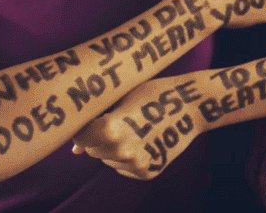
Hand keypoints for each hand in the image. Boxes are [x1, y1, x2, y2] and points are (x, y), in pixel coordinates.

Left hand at [72, 75, 204, 179]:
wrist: (191, 104)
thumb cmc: (153, 93)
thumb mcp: (122, 99)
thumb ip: (95, 122)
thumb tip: (74, 151)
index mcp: (109, 128)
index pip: (79, 138)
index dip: (84, 127)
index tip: (95, 118)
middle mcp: (121, 150)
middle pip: (93, 150)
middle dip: (99, 138)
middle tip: (120, 120)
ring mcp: (135, 163)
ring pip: (108, 160)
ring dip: (114, 148)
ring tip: (136, 128)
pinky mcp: (146, 172)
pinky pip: (125, 168)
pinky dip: (129, 157)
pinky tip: (145, 139)